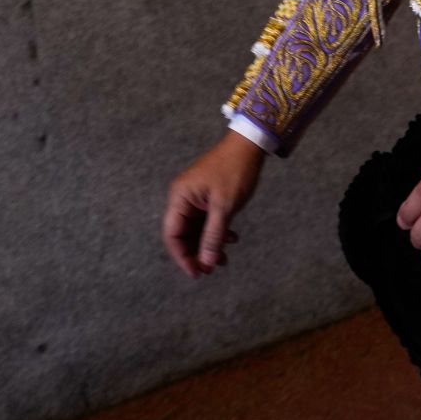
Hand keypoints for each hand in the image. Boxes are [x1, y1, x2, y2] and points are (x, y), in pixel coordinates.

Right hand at [162, 130, 265, 277]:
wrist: (248, 146)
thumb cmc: (234, 171)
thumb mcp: (224, 207)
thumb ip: (213, 236)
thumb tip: (206, 263)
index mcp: (179, 197)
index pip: (172, 234)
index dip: (182, 257)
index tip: (197, 273)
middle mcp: (182, 198)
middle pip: (182, 234)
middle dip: (196, 253)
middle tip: (212, 269)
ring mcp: (195, 197)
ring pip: (195, 230)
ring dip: (208, 245)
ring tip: (224, 259)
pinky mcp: (206, 197)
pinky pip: (206, 221)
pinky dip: (216, 233)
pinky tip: (232, 239)